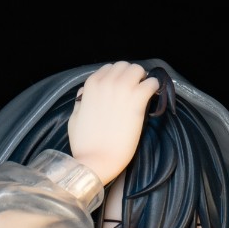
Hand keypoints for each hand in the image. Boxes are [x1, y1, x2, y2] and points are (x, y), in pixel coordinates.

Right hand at [68, 61, 159, 187]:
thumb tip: (83, 95)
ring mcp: (123, 89)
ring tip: (144, 92)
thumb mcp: (74, 120)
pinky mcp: (137, 100)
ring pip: (138, 70)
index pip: (109, 69)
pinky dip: (154, 88)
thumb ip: (80, 103)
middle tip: (134, 89)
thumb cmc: (84, 146)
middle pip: (124, 66)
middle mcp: (107, 82)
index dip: (117, 78)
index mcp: (91, 84)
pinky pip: (152, 83)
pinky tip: (152, 98)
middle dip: (130, 76)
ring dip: (142, 79)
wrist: (97, 161)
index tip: (121, 89)